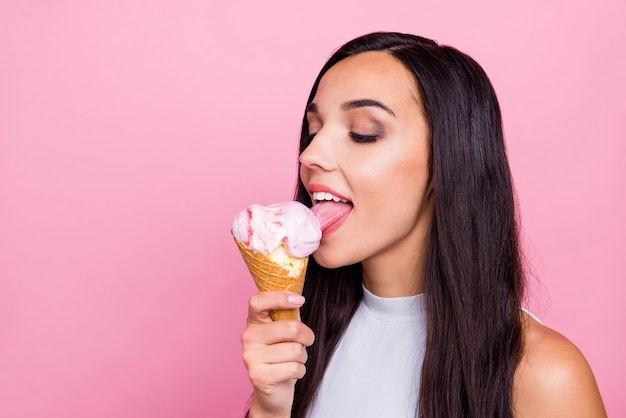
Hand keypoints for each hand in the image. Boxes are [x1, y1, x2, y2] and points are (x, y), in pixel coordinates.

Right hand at [241, 291, 314, 417]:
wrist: (273, 392)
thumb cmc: (282, 356)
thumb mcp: (286, 332)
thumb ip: (289, 314)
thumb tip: (298, 295)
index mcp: (254, 322)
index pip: (258, 301)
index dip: (279, 297)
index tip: (300, 300)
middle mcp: (248, 337)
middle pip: (290, 327)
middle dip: (306, 336)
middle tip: (305, 342)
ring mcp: (250, 357)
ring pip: (295, 350)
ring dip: (302, 357)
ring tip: (293, 361)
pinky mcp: (259, 376)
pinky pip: (294, 368)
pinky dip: (300, 371)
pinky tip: (290, 373)